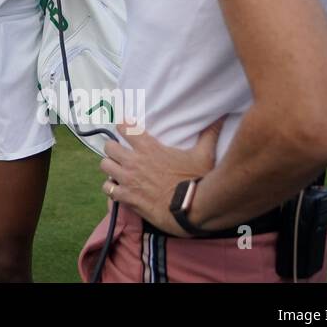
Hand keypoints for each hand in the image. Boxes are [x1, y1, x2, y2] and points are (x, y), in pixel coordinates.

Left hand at [99, 118, 222, 236]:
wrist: (191, 208)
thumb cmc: (196, 180)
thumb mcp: (204, 154)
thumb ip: (208, 134)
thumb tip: (221, 118)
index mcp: (149, 147)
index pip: (125, 127)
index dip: (123, 126)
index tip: (125, 128)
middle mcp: (134, 161)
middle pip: (109, 147)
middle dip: (113, 148)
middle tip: (121, 153)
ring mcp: (128, 179)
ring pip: (105, 165)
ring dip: (110, 167)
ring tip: (117, 170)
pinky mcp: (127, 196)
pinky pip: (108, 188)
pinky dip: (111, 188)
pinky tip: (118, 189)